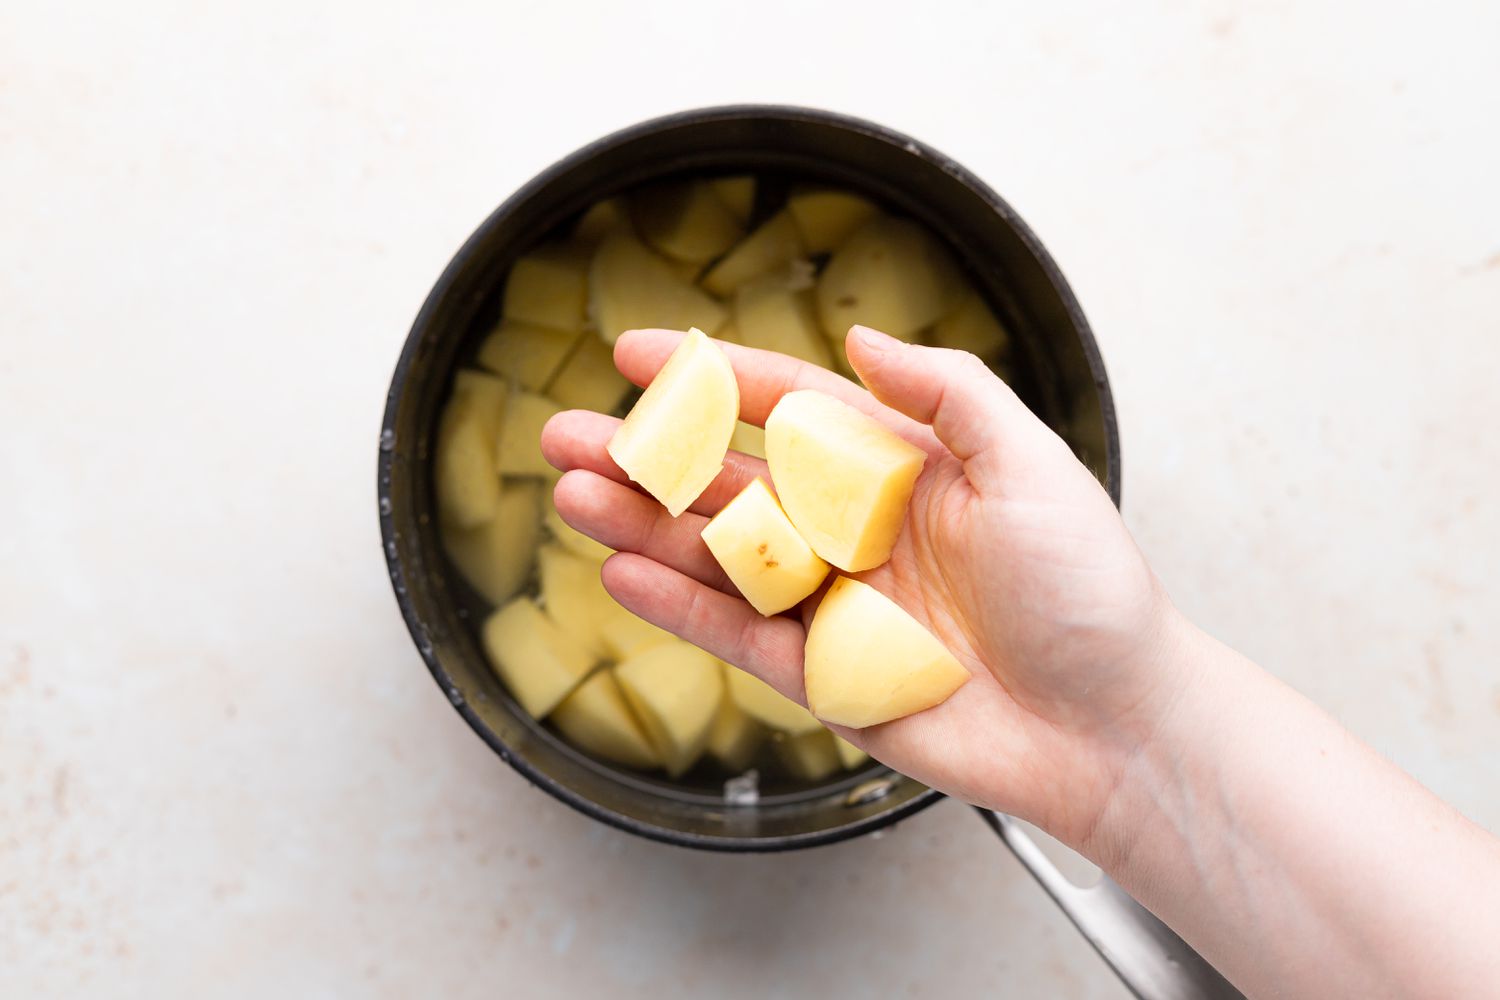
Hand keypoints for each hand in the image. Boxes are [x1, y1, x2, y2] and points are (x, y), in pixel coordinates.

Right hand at [541, 325, 1185, 846]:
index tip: (641, 354)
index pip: (788, 406)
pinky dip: (679, 608)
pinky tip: (623, 576)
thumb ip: (949, 392)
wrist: (1111, 724)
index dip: (712, 379)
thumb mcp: (1033, 464)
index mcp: (901, 467)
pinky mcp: (827, 676)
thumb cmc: (1090, 592)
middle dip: (647, 457)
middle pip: (729, 481)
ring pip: (718, 558)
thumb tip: (864, 338)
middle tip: (567, 434)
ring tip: (573, 497)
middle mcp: (857, 529)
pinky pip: (737, 636)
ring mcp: (836, 602)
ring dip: (642, 528)